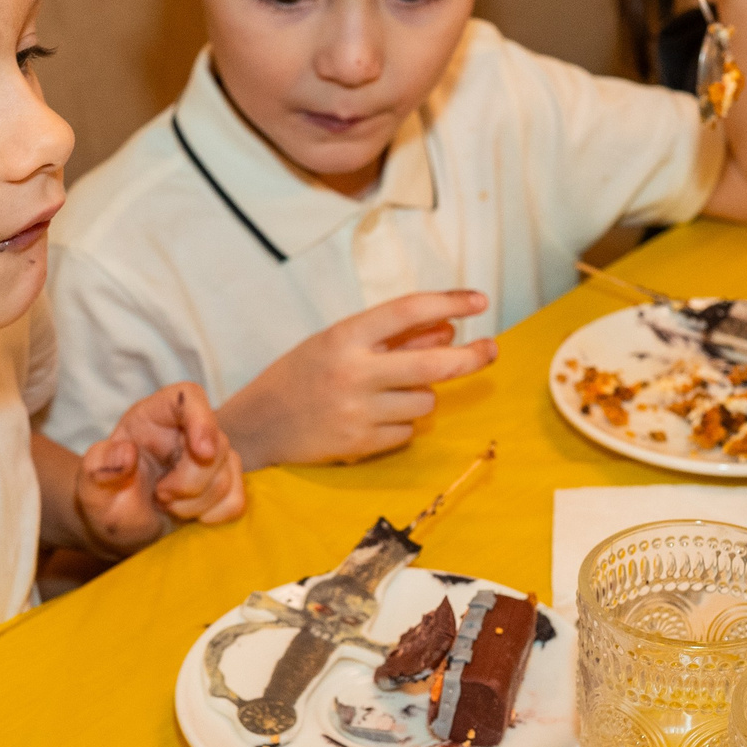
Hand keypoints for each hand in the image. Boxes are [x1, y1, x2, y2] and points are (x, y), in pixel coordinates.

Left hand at [75, 383, 244, 555]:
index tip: (203, 452)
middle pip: (216, 443)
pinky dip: (215, 516)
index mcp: (153, 417)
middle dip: (190, 483)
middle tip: (161, 497)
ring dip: (197, 504)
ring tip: (168, 507)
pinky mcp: (226, 483)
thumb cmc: (107, 503)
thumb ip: (98, 468)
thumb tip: (126, 452)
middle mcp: (186, 430)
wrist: (123, 532)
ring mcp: (211, 457)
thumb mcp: (90, 489)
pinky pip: (237, 499)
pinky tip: (192, 518)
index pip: (187, 397)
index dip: (202, 419)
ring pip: (229, 475)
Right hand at [218, 291, 499, 466]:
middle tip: (491, 349)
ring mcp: (358, 412)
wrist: (256, 426)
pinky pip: (408, 430)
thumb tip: (448, 332)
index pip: (408, 310)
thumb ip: (392, 338)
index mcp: (345, 337)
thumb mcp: (338, 343)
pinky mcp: (361, 445)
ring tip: (391, 392)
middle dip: (472, 357)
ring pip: (426, 401)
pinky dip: (402, 423)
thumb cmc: (300, 375)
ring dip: (422, 394)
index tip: (479, 302)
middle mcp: (354, 373)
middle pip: (435, 364)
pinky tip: (374, 417)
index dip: (450, 303)